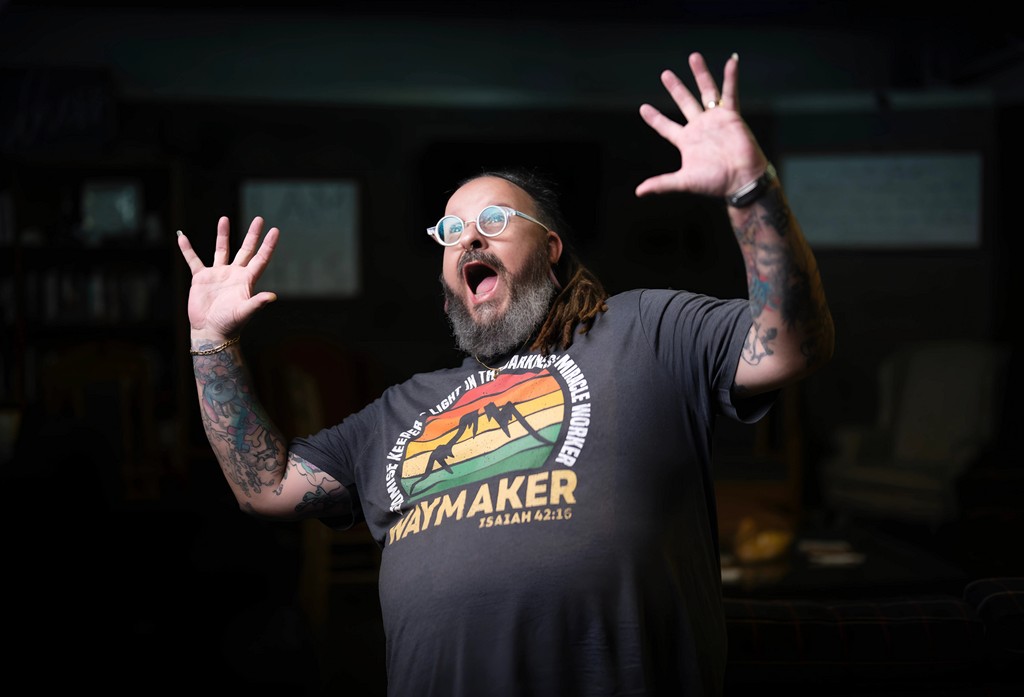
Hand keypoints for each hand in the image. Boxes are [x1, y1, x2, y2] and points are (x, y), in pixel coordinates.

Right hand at [177, 216, 278, 339]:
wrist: (209, 332)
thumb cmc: (229, 324)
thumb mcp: (244, 312)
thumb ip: (257, 303)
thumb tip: (273, 296)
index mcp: (246, 280)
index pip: (261, 258)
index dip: (268, 245)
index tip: (275, 230)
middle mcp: (234, 274)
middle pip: (246, 250)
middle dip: (252, 235)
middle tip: (259, 219)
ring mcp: (218, 275)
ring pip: (221, 250)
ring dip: (223, 234)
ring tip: (224, 218)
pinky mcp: (201, 278)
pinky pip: (193, 260)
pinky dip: (187, 249)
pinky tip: (182, 237)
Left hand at [635, 52, 768, 198]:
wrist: (742, 180)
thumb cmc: (715, 183)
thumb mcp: (684, 181)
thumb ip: (662, 183)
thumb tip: (639, 192)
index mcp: (686, 142)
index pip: (666, 127)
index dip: (655, 118)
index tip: (643, 108)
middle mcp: (699, 127)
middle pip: (684, 102)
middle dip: (676, 88)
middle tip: (665, 74)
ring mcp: (715, 120)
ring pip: (706, 91)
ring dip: (700, 74)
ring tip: (693, 56)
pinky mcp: (731, 116)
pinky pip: (731, 93)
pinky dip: (731, 77)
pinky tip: (731, 61)